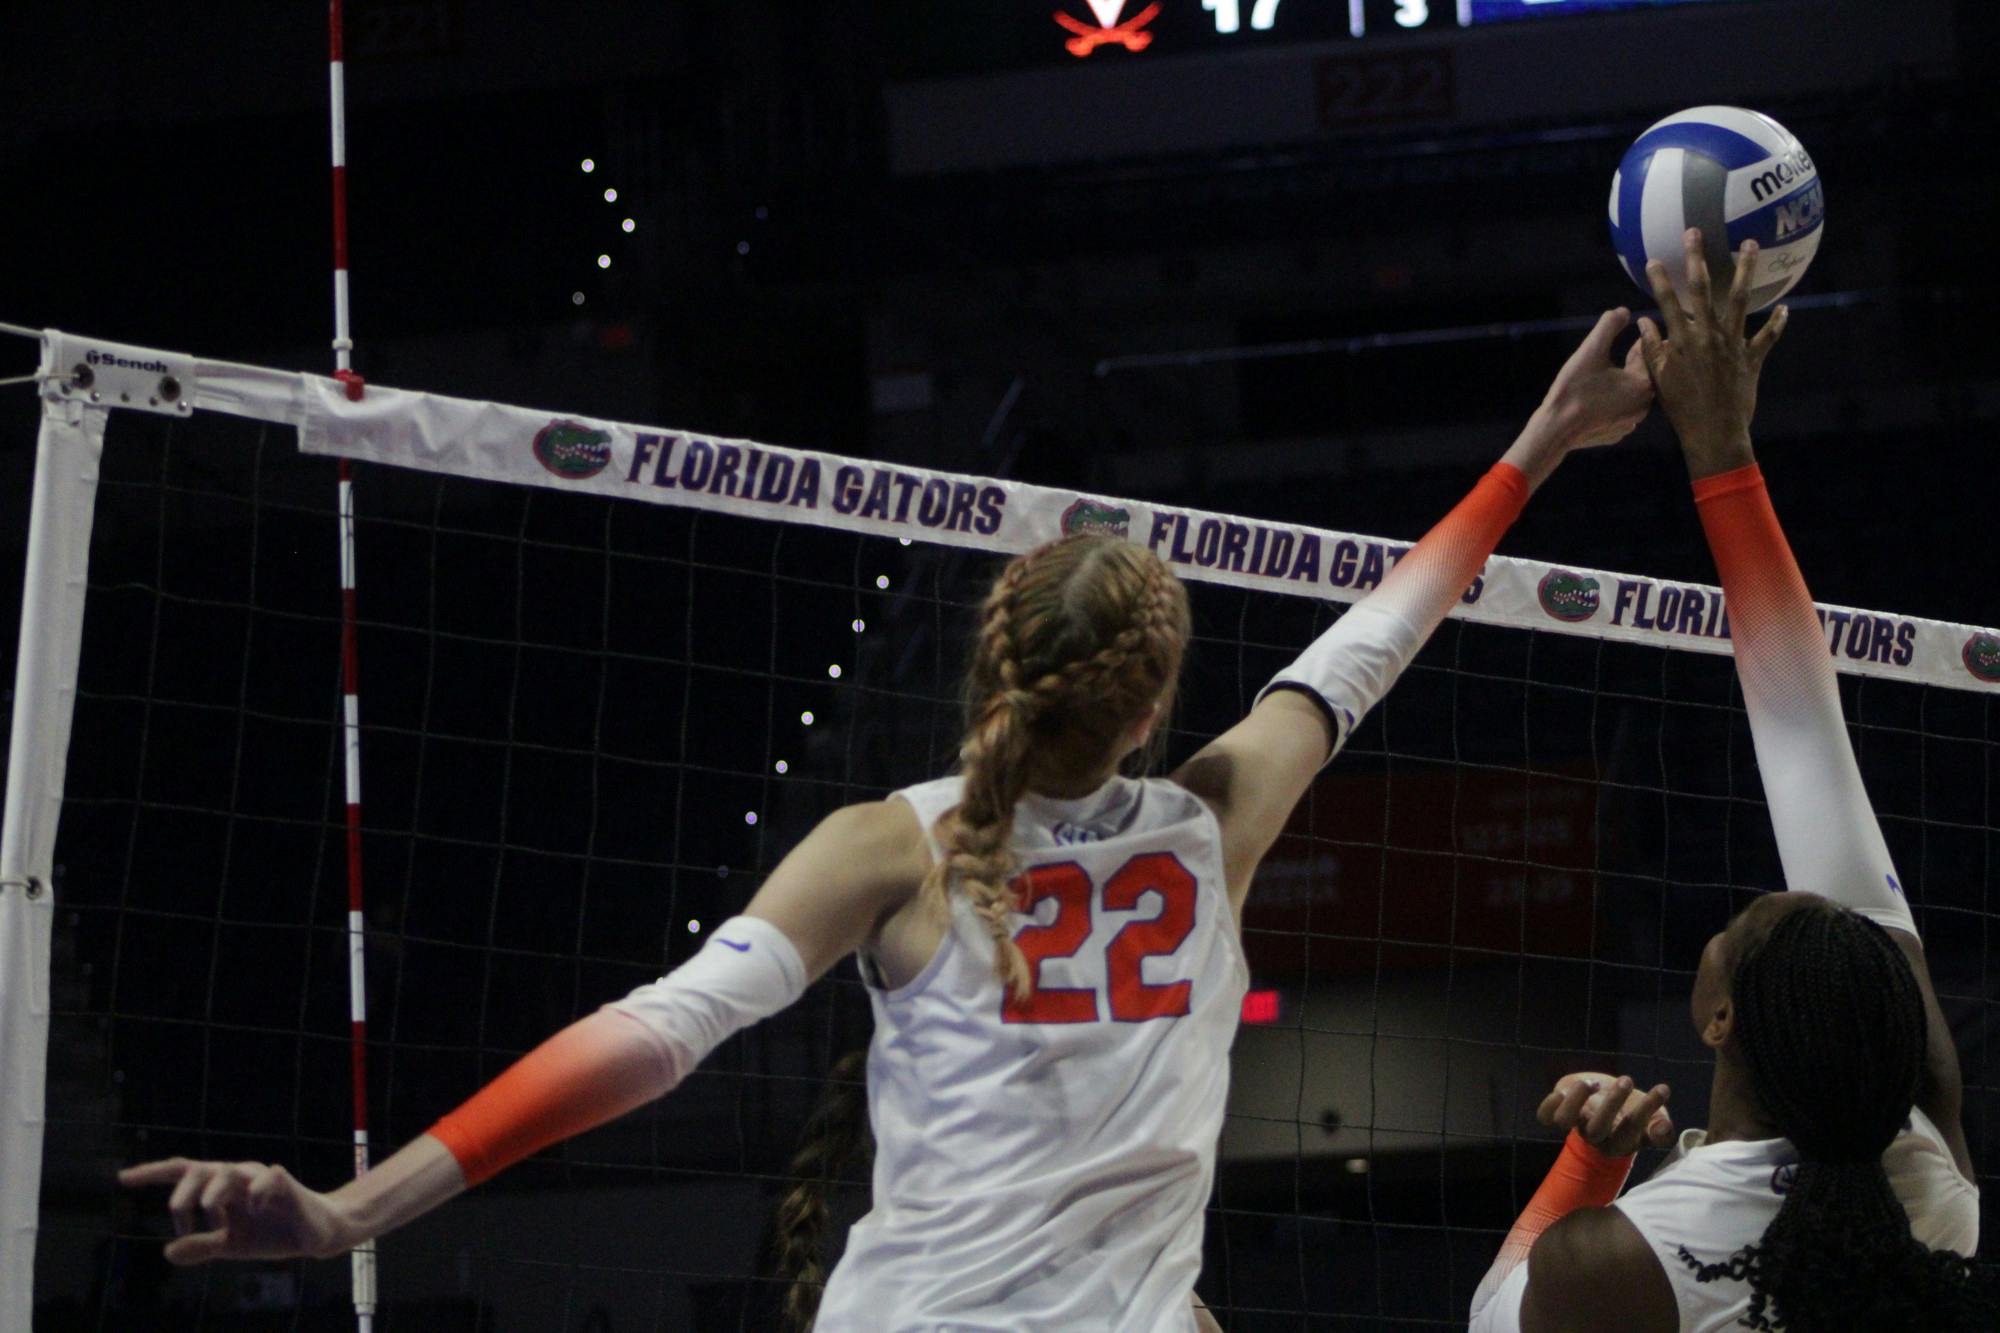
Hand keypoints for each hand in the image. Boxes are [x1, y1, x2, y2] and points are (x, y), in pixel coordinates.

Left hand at [119, 1157, 355, 1264]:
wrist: (316, 1234)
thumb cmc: (272, 1233)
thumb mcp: (231, 1244)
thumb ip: (202, 1245)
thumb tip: (168, 1251)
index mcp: (220, 1188)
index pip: (183, 1173)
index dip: (152, 1174)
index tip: (122, 1179)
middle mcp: (237, 1177)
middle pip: (199, 1170)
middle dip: (183, 1193)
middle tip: (181, 1220)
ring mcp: (260, 1179)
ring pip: (228, 1171)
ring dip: (212, 1192)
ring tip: (209, 1214)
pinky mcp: (285, 1185)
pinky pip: (266, 1179)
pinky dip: (253, 1193)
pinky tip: (251, 1210)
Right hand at [1503, 309, 1653, 488]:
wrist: (1555, 431)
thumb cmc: (1574, 389)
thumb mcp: (1590, 350)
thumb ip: (1609, 325)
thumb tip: (1624, 311)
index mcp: (1644, 383)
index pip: (1647, 353)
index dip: (1640, 337)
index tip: (1639, 325)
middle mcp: (1644, 406)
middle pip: (1642, 375)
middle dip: (1633, 361)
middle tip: (1628, 347)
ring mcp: (1631, 423)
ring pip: (1631, 394)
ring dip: (1623, 383)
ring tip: (1609, 373)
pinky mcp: (1617, 434)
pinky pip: (1620, 412)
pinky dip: (1614, 402)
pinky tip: (1599, 398)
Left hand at [1537, 1072, 1674, 1158]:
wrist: (1605, 1100)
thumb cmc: (1633, 1110)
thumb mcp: (1653, 1119)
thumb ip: (1660, 1127)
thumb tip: (1664, 1128)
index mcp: (1622, 1142)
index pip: (1633, 1130)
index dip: (1648, 1110)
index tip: (1663, 1088)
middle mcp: (1596, 1137)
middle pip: (1599, 1128)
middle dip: (1612, 1103)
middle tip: (1627, 1080)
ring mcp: (1576, 1124)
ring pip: (1567, 1120)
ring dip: (1578, 1098)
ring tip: (1595, 1082)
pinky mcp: (1559, 1112)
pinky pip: (1545, 1115)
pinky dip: (1550, 1104)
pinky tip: (1563, 1089)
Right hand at [1638, 228, 1788, 477]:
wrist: (1713, 432)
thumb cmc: (1681, 409)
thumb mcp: (1658, 380)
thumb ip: (1651, 349)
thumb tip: (1645, 322)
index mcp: (1682, 341)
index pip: (1668, 302)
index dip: (1660, 280)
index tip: (1654, 260)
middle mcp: (1708, 336)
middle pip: (1703, 289)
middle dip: (1697, 259)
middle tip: (1695, 233)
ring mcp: (1733, 344)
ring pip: (1741, 299)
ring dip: (1746, 269)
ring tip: (1750, 244)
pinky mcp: (1752, 358)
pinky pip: (1768, 336)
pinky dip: (1777, 323)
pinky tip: (1785, 308)